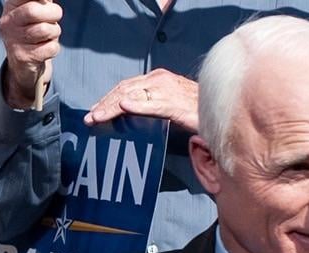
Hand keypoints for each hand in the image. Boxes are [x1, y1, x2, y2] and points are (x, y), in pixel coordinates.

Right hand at [0, 2, 63, 109]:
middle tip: (54, 18)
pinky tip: (44, 49)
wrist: (23, 65)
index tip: (46, 1)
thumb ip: (43, 0)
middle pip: (33, 10)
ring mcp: (13, 41)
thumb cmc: (33, 30)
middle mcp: (8, 23)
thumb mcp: (36, 10)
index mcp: (11, 7)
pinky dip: (53, 48)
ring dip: (54, 32)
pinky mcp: (23, 57)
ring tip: (48, 36)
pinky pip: (51, 48)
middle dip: (53, 13)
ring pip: (45, 30)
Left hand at [85, 69, 199, 132]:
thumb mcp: (166, 102)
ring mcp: (167, 90)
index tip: (94, 111)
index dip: (108, 99)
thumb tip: (127, 111)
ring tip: (97, 117)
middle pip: (124, 90)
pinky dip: (137, 105)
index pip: (126, 87)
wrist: (219, 109)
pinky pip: (152, 104)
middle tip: (89, 118)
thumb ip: (148, 104)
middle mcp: (159, 80)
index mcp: (157, 78)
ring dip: (112, 107)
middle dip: (105, 104)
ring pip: (132, 97)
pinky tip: (124, 108)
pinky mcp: (175, 104)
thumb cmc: (194, 108)